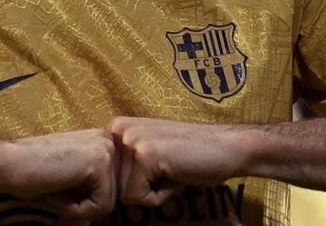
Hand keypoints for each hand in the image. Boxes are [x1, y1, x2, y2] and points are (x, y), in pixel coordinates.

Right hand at [0, 128, 117, 221]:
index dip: (84, 199)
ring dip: (78, 207)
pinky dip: (75, 209)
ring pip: (108, 203)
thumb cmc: (33, 173)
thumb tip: (114, 215)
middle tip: (55, 190)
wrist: (7, 163)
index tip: (60, 186)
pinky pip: (100, 206)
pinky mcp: (99, 163)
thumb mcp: (73, 178)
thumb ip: (94, 188)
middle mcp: (108, 141)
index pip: (110, 188)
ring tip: (55, 188)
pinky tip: (55, 190)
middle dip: (83, 204)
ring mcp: (105, 149)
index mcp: (102, 142)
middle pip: (112, 195)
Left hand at [107, 117, 247, 206]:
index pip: (107, 176)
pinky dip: (161, 196)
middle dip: (142, 188)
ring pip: (124, 195)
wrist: (226, 147)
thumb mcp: (148, 149)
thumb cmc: (190, 154)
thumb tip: (99, 187)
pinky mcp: (145, 155)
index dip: (134, 182)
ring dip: (152, 192)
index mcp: (116, 127)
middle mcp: (118, 129)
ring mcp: (131, 140)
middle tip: (168, 170)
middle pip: (113, 186)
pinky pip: (139, 198)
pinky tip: (176, 174)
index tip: (157, 167)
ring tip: (172, 171)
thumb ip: (124, 161)